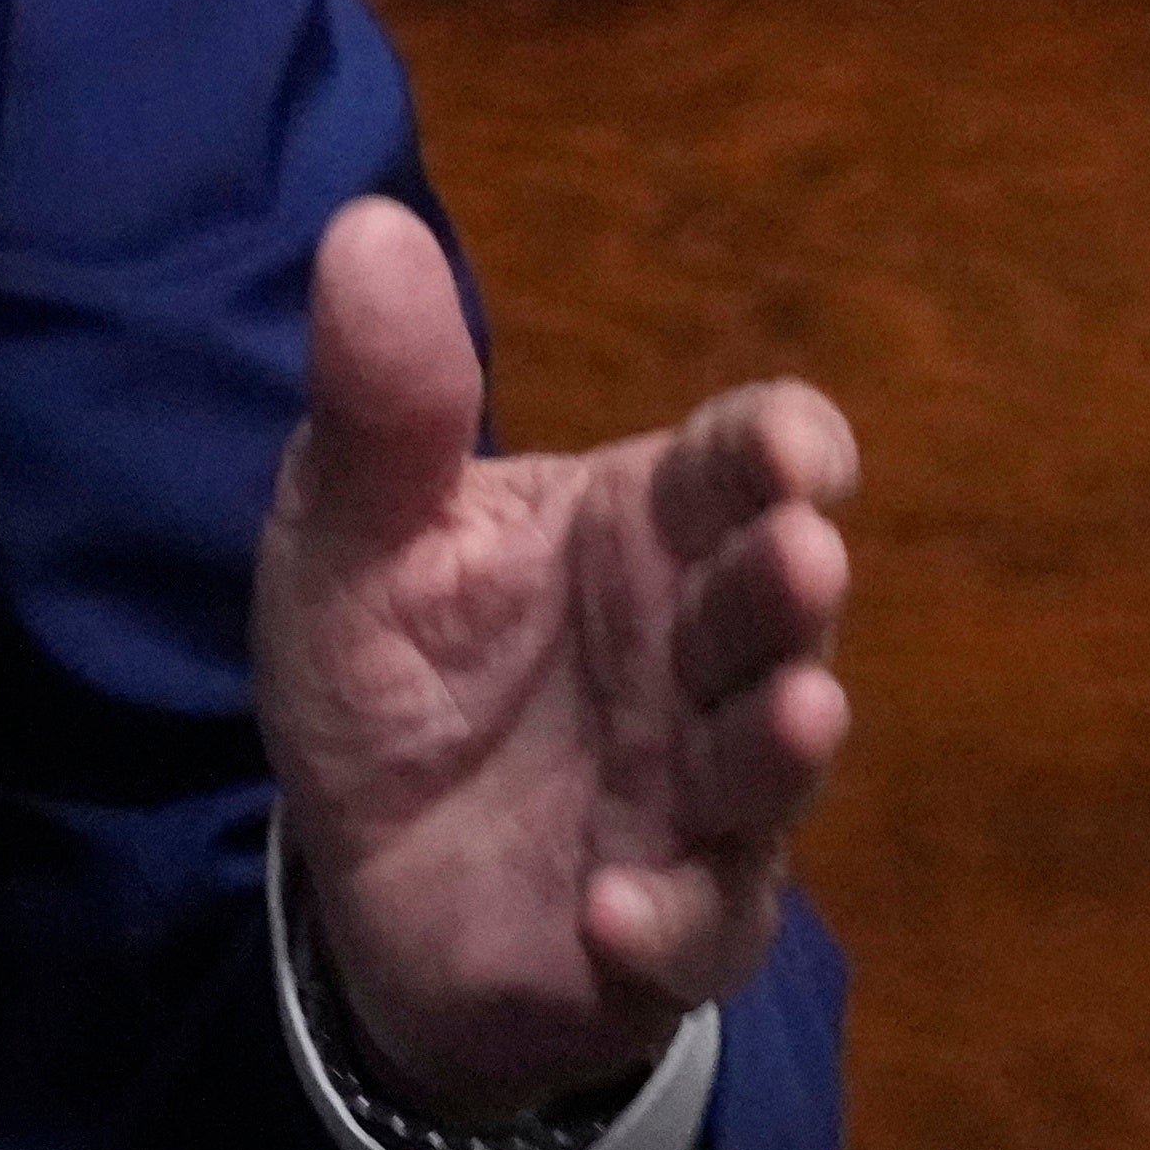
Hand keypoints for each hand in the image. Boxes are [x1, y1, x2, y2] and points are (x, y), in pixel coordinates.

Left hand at [253, 196, 860, 1118]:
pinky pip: (692, 926)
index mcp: (642, 529)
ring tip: (796, 713)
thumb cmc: (392, 670)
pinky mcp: (666, 923)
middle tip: (798, 557)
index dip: (783, 448)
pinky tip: (613, 908)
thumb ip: (380, 404)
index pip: (742, 465)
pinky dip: (664, 919)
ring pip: (766, 763)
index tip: (789, 449)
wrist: (356, 867)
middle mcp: (698, 653)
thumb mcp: (350, 531)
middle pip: (772, 604)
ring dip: (781, 743)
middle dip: (788, 583)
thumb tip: (367, 223)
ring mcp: (699, 794)